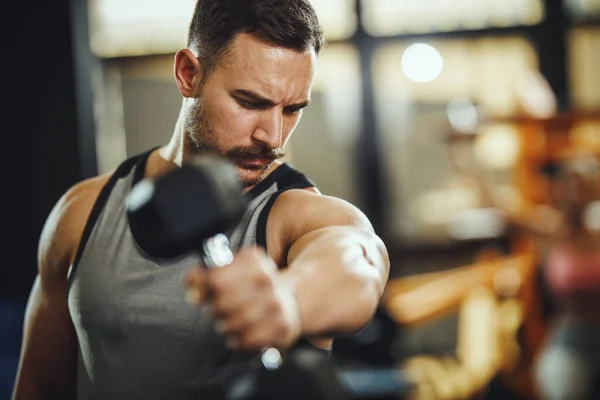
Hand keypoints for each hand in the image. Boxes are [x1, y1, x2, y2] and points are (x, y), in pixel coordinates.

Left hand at [185, 246, 301, 351]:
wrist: (289, 302)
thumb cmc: (250, 288)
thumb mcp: (228, 273)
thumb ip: (203, 279)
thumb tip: (193, 294)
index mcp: (253, 261)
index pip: (217, 279)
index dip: (205, 289)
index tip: (205, 293)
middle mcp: (268, 279)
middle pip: (225, 302)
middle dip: (216, 310)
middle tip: (216, 311)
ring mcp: (277, 303)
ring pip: (237, 322)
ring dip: (226, 326)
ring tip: (228, 323)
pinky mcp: (281, 326)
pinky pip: (249, 340)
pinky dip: (238, 341)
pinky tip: (238, 335)